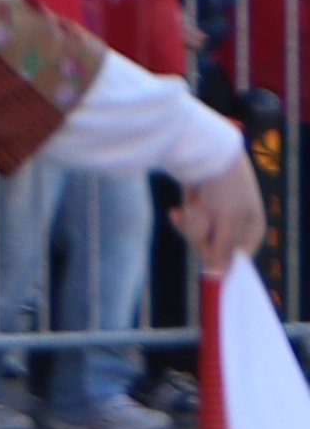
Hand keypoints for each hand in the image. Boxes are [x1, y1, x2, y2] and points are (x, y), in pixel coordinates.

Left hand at [178, 151, 268, 275]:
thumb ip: (222, 249)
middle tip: (199, 216)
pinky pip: (188, 224)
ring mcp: (217, 218)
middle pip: (213, 250)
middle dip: (201, 235)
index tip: (206, 263)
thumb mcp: (227, 221)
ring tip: (192, 207)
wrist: (206, 153)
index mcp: (252, 231)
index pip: (237, 260)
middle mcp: (237, 226)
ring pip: (197, 237)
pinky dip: (183, 218)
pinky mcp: (199, 209)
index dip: (220, 260)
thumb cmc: (224, 187)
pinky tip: (176, 211)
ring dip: (191, 224)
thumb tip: (219, 276)